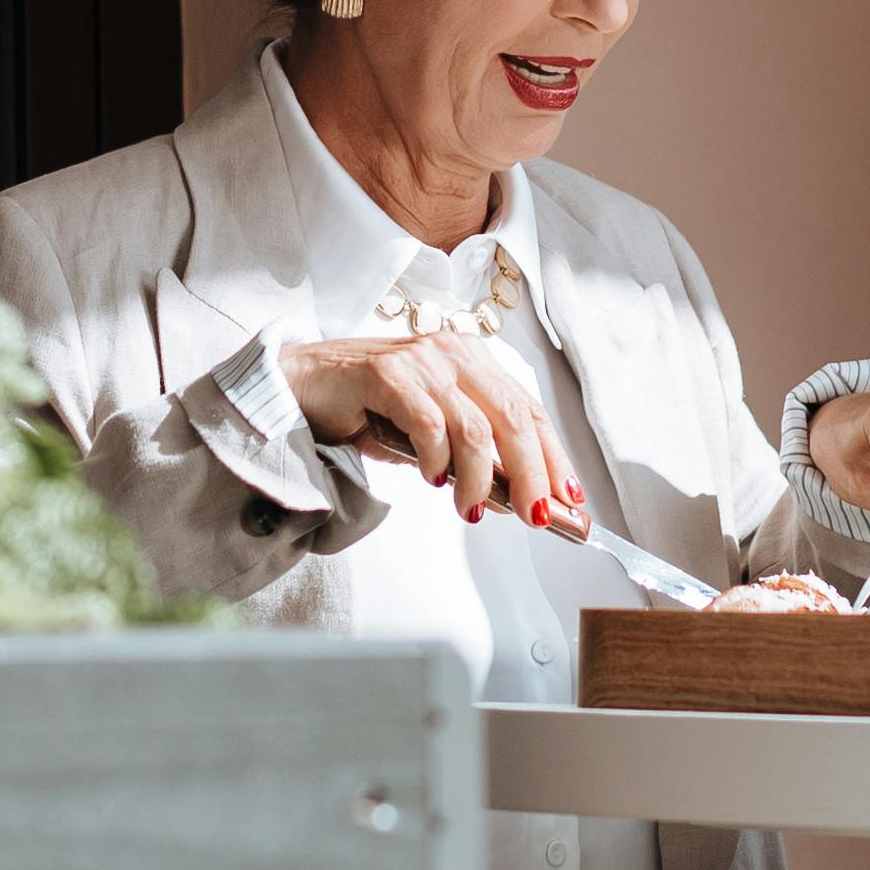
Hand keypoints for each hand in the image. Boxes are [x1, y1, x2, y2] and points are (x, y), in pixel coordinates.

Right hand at [280, 328, 581, 528]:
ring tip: (471, 509)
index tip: (570, 499)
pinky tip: (432, 479)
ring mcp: (421, 360)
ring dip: (480, 478)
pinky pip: (429, 424)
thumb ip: (471, 453)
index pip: (528, 409)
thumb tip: (516, 495)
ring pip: (475, 427)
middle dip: (533, 474)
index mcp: (472, 360)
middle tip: (537, 517)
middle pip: (513, 417)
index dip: (555, 456)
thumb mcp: (430, 430)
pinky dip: (437, 459)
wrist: (299, 385)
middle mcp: (453, 353)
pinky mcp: (387, 374)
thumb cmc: (366, 408)